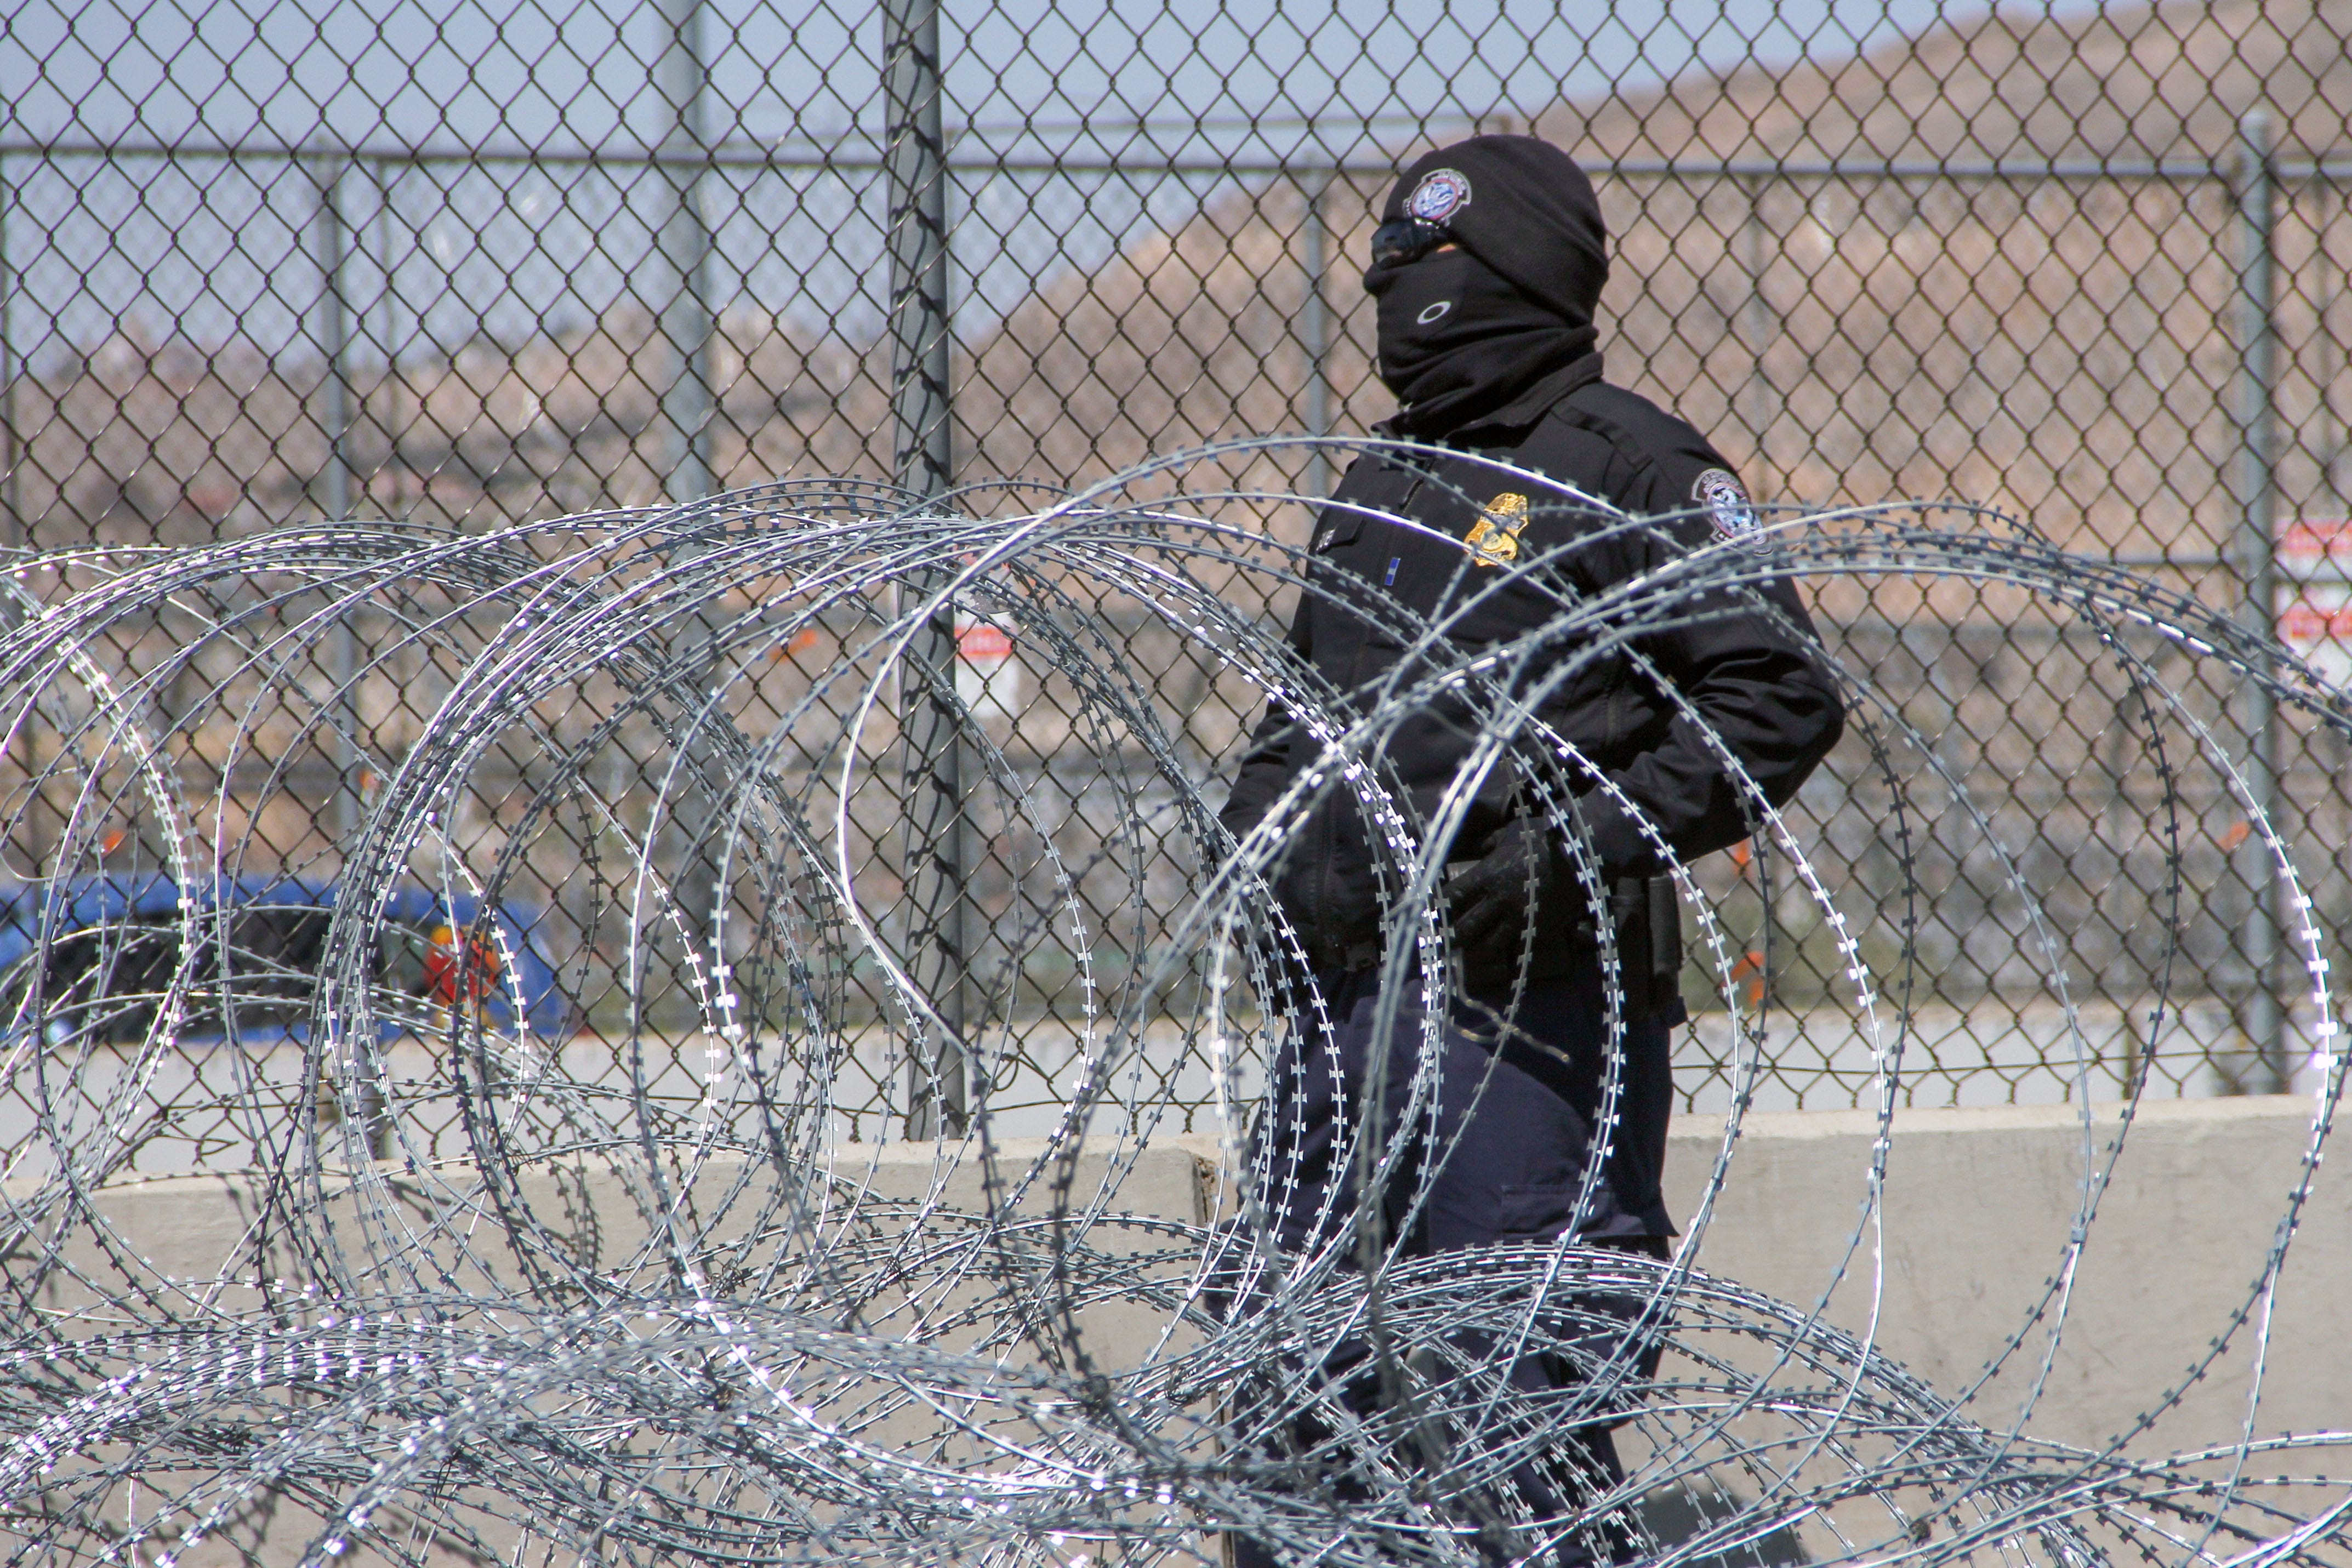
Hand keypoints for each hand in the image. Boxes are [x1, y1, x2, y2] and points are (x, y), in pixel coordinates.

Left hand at [1445, 817, 1572, 988]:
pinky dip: (1504, 956)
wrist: (1582, 857)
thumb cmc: (1543, 839)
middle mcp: (1498, 902)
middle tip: (1441, 942)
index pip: (1451, 898)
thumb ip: (1486, 844)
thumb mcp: (1509, 833)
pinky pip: (1515, 950)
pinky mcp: (1537, 931)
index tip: (1429, 913)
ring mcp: (1518, 920)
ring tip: (1464, 956)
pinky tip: (1497, 960)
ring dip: (1473, 952)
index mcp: (1487, 876)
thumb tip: (1470, 847)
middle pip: (1463, 930)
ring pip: (1487, 947)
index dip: (1437, 908)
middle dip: (1450, 937)